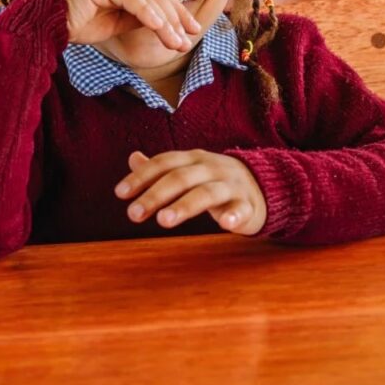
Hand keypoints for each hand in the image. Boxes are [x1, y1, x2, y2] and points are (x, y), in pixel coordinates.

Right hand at [60, 0, 200, 51]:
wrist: (48, 24)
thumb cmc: (78, 23)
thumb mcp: (117, 23)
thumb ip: (138, 18)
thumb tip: (165, 23)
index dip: (177, 14)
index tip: (192, 31)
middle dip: (175, 20)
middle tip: (188, 40)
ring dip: (165, 22)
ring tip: (176, 41)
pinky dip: (146, 12)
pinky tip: (158, 26)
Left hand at [117, 150, 267, 235]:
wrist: (264, 185)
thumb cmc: (217, 180)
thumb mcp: (190, 170)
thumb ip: (162, 168)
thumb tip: (133, 159)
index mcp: (194, 158)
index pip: (164, 162)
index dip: (142, 176)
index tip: (120, 193)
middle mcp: (211, 168)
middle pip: (181, 177)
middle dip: (155, 194)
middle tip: (133, 214)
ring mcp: (231, 185)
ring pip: (207, 193)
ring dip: (184, 205)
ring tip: (163, 221)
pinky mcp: (248, 204)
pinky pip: (241, 208)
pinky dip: (234, 216)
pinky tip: (225, 225)